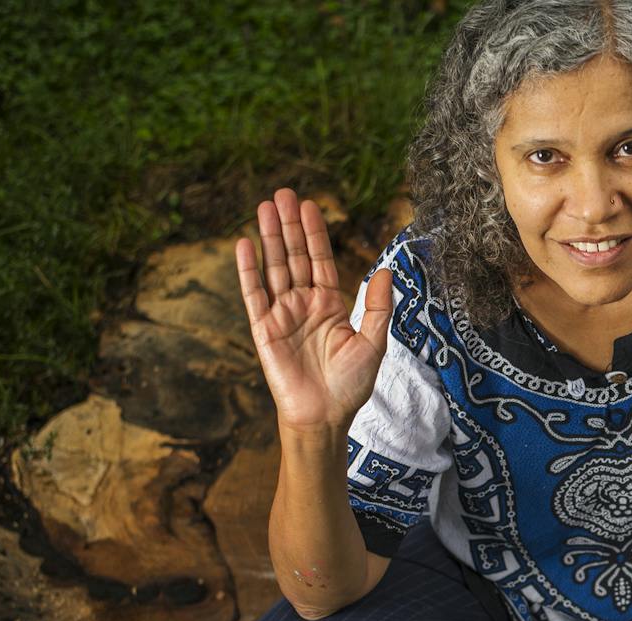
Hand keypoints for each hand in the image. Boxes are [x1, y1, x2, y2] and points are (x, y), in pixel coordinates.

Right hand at [234, 188, 392, 432]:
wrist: (325, 416)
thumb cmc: (350, 385)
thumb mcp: (373, 343)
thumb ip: (376, 307)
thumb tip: (386, 270)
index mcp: (330, 304)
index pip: (320, 260)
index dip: (314, 233)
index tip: (310, 205)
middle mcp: (304, 304)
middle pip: (294, 256)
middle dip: (289, 225)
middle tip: (284, 193)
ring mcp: (282, 314)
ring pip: (274, 268)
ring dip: (268, 238)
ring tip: (264, 207)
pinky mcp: (264, 329)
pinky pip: (254, 294)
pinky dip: (248, 270)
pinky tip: (245, 244)